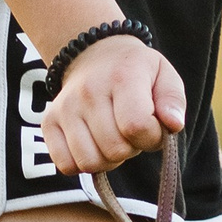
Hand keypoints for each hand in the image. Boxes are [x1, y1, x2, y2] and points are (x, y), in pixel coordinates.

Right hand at [42, 34, 184, 175]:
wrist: (93, 55)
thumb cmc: (134, 71)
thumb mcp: (163, 74)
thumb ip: (173, 100)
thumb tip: (173, 125)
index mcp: (122, 77)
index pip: (136, 126)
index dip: (151, 138)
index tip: (153, 129)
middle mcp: (88, 92)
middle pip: (114, 149)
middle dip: (130, 149)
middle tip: (130, 133)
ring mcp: (65, 109)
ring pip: (89, 162)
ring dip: (107, 160)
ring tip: (112, 140)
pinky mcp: (49, 124)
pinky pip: (65, 165)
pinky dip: (82, 165)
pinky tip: (92, 147)